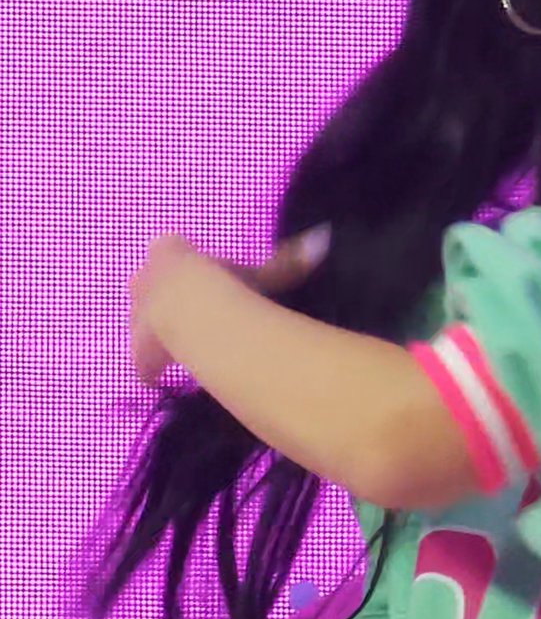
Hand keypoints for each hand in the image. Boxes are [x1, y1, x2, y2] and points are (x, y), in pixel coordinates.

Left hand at [128, 225, 330, 388]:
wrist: (195, 319)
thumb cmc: (229, 288)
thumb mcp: (261, 273)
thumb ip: (287, 262)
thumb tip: (322, 239)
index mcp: (170, 253)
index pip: (168, 251)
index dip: (180, 265)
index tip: (200, 280)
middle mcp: (147, 280)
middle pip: (145, 285)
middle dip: (159, 297)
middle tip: (179, 313)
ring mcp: (138, 315)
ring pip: (139, 321)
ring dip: (153, 332)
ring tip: (173, 345)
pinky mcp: (140, 351)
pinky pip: (144, 364)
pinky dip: (153, 371)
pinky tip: (162, 379)